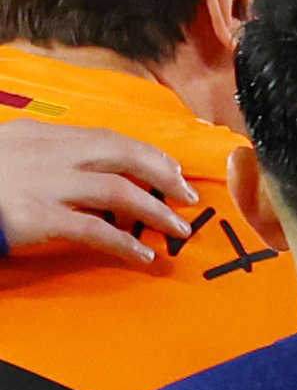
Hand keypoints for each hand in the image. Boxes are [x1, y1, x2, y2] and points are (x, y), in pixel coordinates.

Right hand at [0, 120, 193, 264]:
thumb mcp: (8, 150)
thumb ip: (45, 153)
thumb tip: (84, 165)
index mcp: (40, 134)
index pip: (107, 137)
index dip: (146, 153)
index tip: (171, 169)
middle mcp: (48, 152)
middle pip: (123, 156)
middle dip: (163, 175)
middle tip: (187, 196)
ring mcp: (44, 184)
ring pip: (119, 192)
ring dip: (156, 211)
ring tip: (178, 229)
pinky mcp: (38, 217)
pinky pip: (95, 230)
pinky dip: (125, 243)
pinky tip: (143, 255)